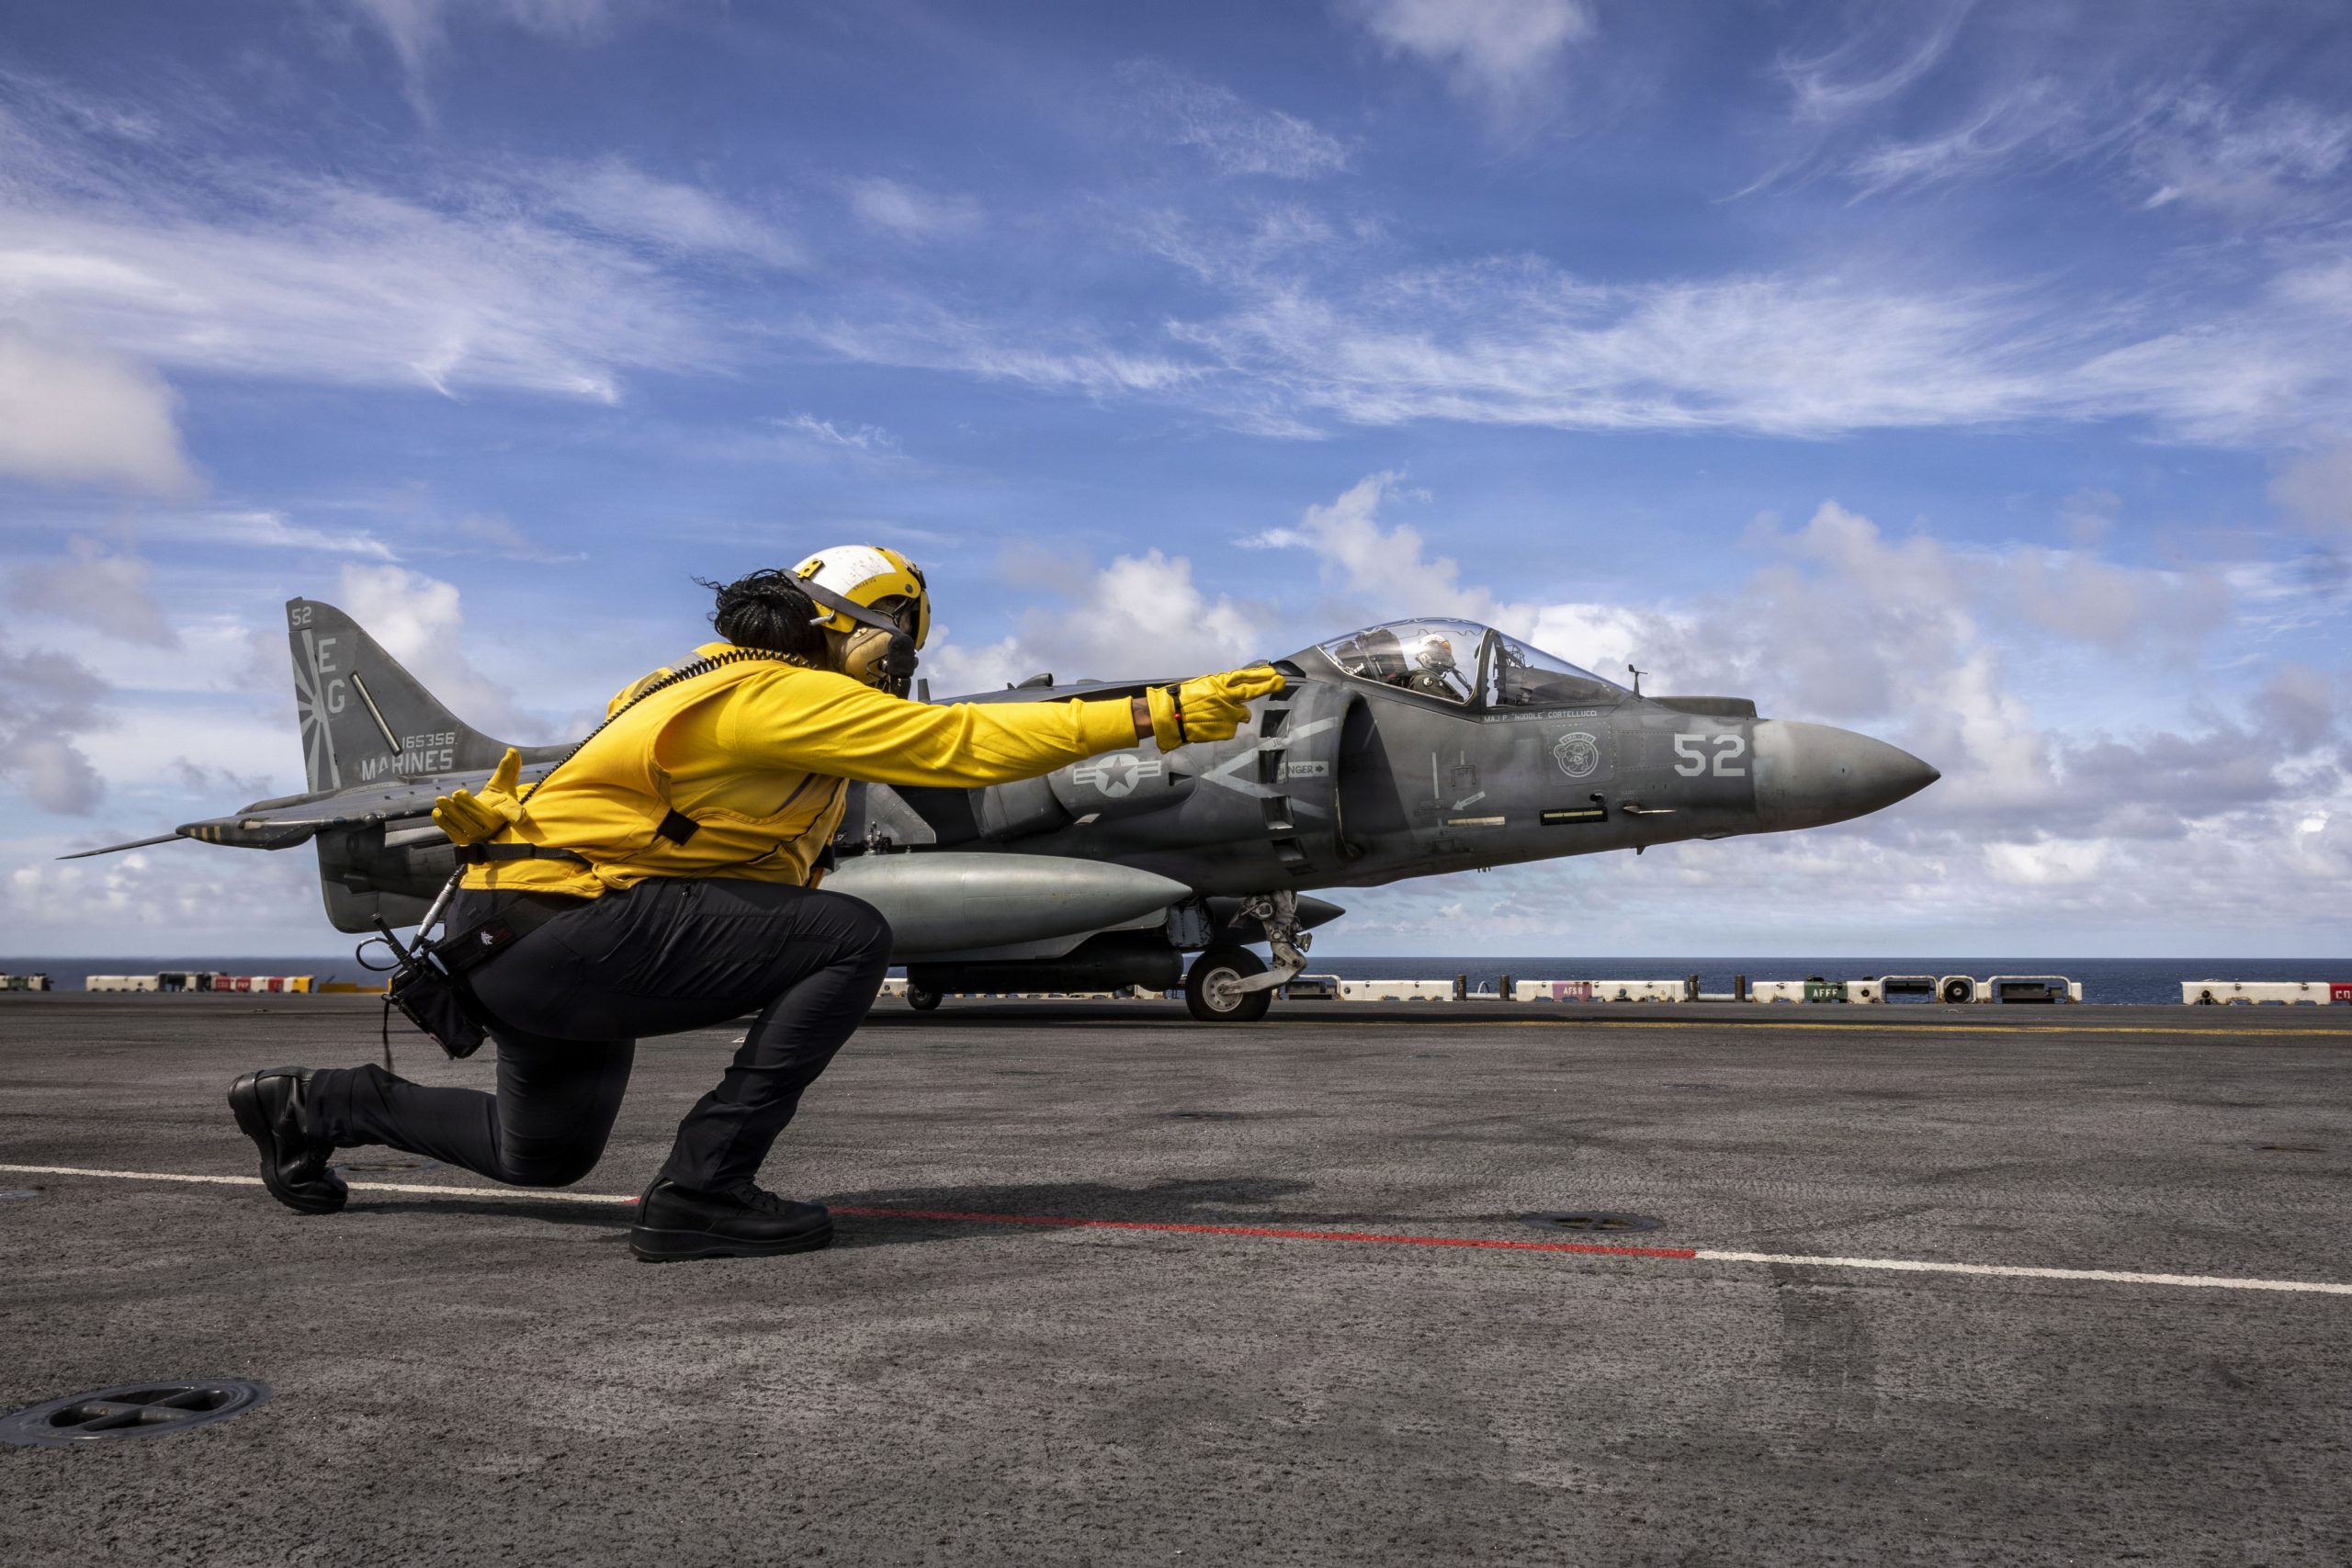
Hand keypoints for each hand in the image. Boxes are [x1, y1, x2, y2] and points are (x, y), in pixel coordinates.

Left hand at [432, 748, 523, 845]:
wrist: (486, 820)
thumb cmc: (497, 801)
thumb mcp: (503, 784)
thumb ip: (508, 768)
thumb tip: (511, 750)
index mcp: (505, 810)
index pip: (512, 812)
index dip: (516, 815)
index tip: (519, 818)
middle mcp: (493, 825)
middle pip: (481, 818)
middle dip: (468, 805)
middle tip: (457, 792)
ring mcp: (478, 835)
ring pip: (464, 826)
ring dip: (451, 813)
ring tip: (441, 800)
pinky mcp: (464, 840)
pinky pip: (454, 833)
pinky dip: (444, 823)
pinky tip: (437, 812)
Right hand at [1145, 665, 1284, 751]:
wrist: (1171, 716)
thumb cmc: (1181, 699)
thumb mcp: (1202, 687)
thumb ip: (1219, 689)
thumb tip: (1231, 693)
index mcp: (1219, 683)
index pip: (1244, 677)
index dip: (1260, 674)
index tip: (1273, 673)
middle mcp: (1227, 697)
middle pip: (1252, 691)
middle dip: (1268, 686)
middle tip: (1280, 682)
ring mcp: (1229, 713)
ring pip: (1243, 714)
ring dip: (1237, 714)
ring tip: (1220, 716)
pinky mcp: (1227, 728)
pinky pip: (1231, 728)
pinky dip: (1225, 727)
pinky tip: (1211, 726)